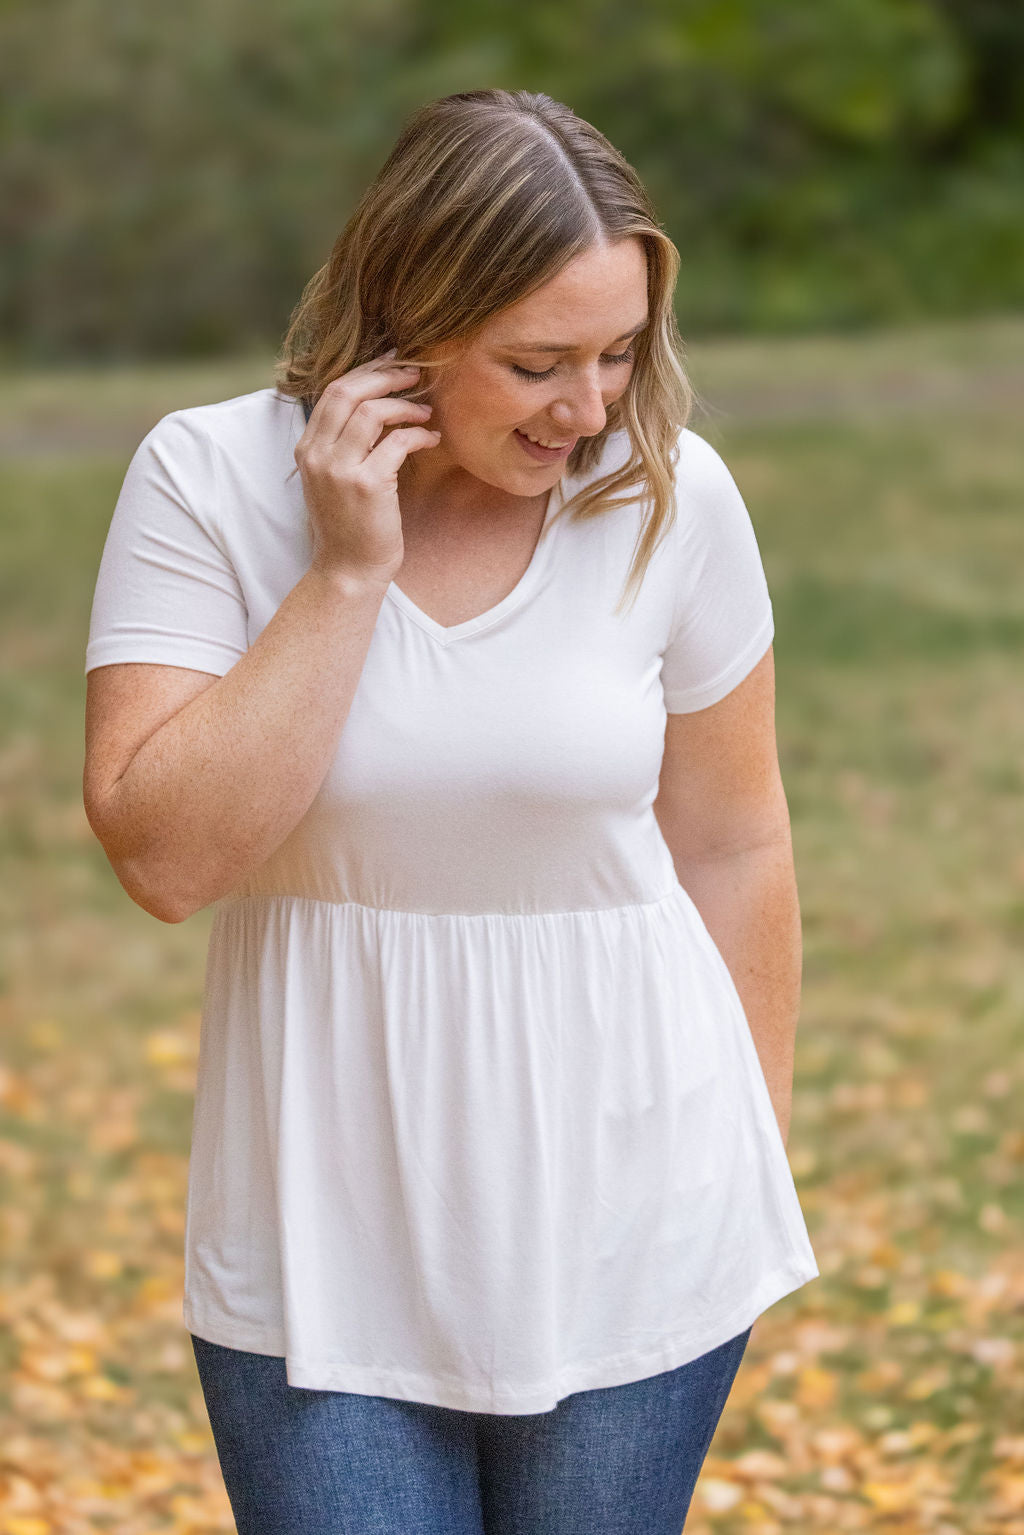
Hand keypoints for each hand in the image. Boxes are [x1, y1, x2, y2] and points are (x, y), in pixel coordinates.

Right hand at [294, 350, 439, 584]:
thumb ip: (344, 444)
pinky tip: (431, 440)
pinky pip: (397, 442)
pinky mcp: (367, 485)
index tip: (392, 363)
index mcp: (307, 449)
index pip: (333, 392)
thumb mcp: (335, 479)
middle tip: (415, 373)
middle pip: (348, 391)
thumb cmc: (349, 526)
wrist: (347, 571)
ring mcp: (340, 470)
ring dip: (405, 405)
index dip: (366, 371)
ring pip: (372, 411)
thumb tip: (379, 405)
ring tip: (426, 412)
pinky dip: (418, 435)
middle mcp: (317, 454)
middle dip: (385, 375)